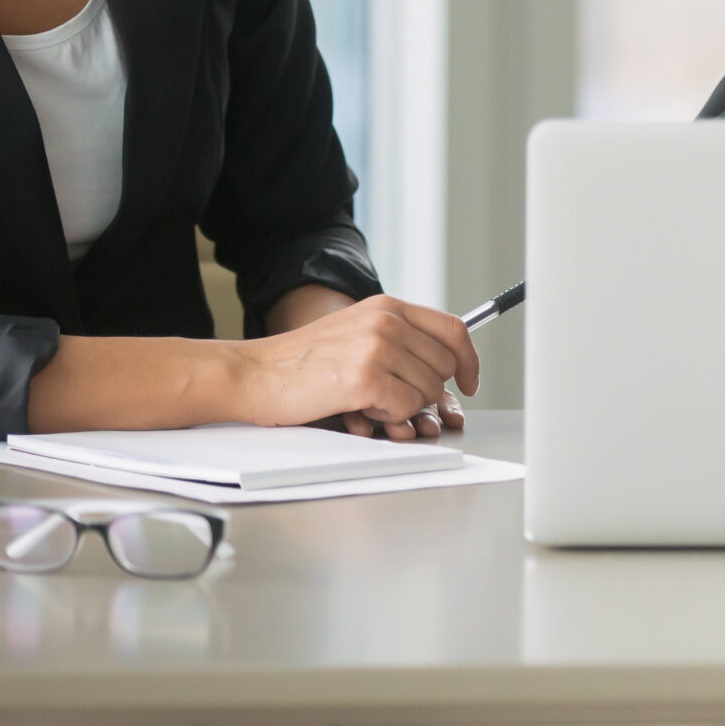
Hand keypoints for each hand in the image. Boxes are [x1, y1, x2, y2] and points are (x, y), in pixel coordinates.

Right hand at [231, 294, 480, 435]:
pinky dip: (390, 418)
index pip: (454, 329)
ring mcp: (378, 348)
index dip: (469, 359)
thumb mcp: (356, 330)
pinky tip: (362, 410)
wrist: (255, 374)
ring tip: (369, 401)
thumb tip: (447, 363)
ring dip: (404, 406)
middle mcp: (387, 321)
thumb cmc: (302, 362)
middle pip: (445, 365)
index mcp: (388, 307)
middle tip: (395, 400)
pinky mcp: (365, 379)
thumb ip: (398, 337)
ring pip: (428, 390)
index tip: (470, 381)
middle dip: (428, 391)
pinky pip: (406, 408)